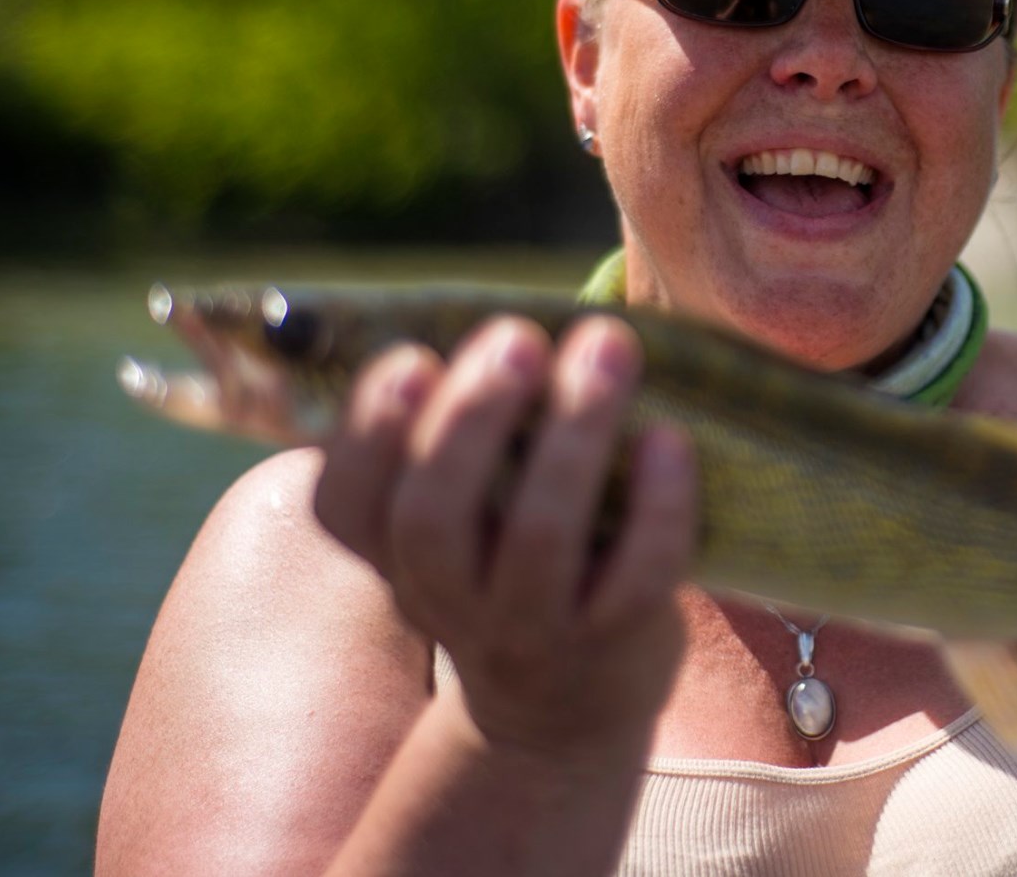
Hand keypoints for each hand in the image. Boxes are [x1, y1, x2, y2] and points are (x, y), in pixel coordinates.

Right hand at [312, 314, 694, 770]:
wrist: (566, 709)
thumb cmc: (513, 559)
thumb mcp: (465, 515)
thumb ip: (460, 433)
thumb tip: (480, 307)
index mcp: (395, 555)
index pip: (347, 505)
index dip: (369, 432)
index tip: (411, 357)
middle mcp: (448, 598)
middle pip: (433, 517)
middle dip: (473, 418)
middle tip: (518, 337)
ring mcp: (532, 628)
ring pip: (539, 539)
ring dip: (573, 435)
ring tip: (608, 348)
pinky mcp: (615, 639)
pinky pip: (638, 574)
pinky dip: (657, 504)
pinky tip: (669, 440)